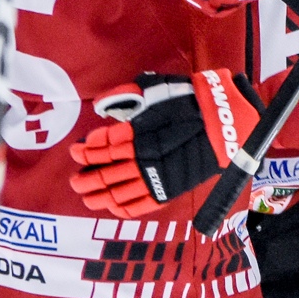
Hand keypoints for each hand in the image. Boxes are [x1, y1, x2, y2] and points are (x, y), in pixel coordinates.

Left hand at [69, 70, 264, 218]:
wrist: (224, 125)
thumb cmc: (189, 102)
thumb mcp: (156, 89)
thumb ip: (126, 95)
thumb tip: (101, 104)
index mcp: (137, 132)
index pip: (101, 146)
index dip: (85, 150)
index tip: (76, 150)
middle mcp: (140, 157)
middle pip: (103, 173)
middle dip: (85, 178)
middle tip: (75, 179)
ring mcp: (153, 177)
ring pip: (115, 193)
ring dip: (96, 195)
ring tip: (86, 195)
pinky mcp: (166, 191)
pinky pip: (137, 206)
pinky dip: (120, 208)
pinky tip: (110, 206)